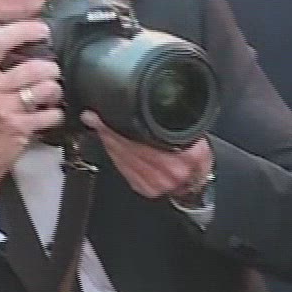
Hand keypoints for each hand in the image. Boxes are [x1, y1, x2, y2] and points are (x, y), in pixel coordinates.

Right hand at [0, 22, 65, 211]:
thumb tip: (15, 51)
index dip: (23, 31)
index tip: (40, 30)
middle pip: (32, 66)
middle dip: (50, 69)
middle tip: (52, 73)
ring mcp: (4, 109)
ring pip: (45, 88)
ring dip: (55, 90)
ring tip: (52, 95)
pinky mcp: (19, 128)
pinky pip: (51, 113)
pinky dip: (56, 114)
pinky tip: (49, 116)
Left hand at [83, 113, 212, 202]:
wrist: (198, 184)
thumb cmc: (195, 159)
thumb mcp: (195, 138)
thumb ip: (176, 124)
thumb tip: (144, 104)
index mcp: (185, 156)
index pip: (143, 139)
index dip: (118, 127)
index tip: (101, 116)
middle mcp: (170, 171)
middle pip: (128, 148)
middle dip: (107, 132)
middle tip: (93, 118)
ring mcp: (156, 183)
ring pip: (122, 159)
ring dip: (108, 142)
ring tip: (99, 127)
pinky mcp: (145, 188)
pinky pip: (122, 169)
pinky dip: (114, 155)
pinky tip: (111, 145)